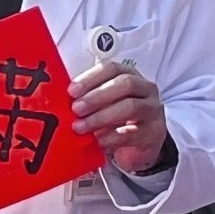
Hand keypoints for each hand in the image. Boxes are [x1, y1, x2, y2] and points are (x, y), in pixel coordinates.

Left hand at [70, 57, 168, 173]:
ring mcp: (152, 110)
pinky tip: (98, 141)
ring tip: (81, 127)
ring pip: (131, 106)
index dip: (91, 78)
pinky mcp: (153, 132)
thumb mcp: (104, 104)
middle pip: (125, 84)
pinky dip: (112, 137)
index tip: (72, 91)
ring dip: (101, 117)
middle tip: (76, 109)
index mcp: (130, 75)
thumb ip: (87, 98)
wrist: (142, 144)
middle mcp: (145, 89)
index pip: (112, 69)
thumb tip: (61, 100)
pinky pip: (133, 132)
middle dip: (97, 96)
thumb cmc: (119, 118)